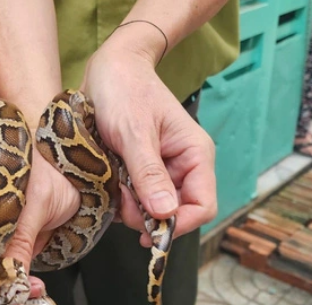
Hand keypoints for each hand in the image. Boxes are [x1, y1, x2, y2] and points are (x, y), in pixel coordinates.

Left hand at [81, 27, 216, 245]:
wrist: (107, 69)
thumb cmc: (124, 91)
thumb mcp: (134, 133)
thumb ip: (149, 174)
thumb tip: (166, 214)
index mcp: (195, 154)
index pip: (203, 206)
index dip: (180, 223)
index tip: (148, 229)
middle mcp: (184, 166)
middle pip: (178, 212)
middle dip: (149, 216)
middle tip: (121, 202)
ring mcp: (163, 171)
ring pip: (155, 210)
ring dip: (133, 208)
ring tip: (113, 185)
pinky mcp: (143, 173)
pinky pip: (139, 200)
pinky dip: (124, 200)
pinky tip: (111, 184)